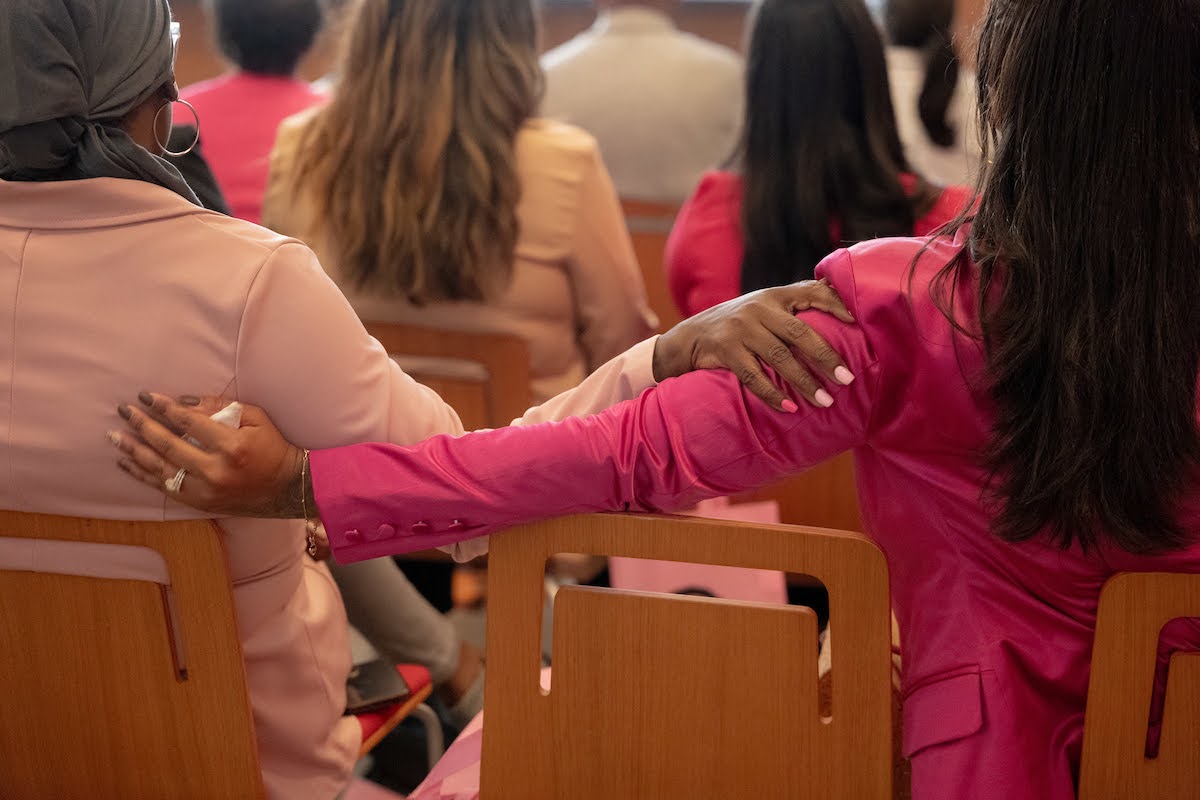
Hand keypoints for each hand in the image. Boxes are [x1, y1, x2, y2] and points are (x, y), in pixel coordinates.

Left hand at [108, 392, 307, 518]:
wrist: (286, 487)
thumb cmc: (272, 447)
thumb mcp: (256, 418)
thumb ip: (221, 407)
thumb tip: (184, 403)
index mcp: (231, 446)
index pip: (188, 422)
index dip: (164, 407)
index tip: (145, 396)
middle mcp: (214, 470)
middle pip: (168, 444)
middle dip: (142, 425)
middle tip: (123, 410)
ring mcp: (204, 490)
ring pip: (159, 468)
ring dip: (134, 450)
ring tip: (114, 435)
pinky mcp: (199, 503)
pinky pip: (162, 487)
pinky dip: (141, 473)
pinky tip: (125, 461)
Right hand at [652, 279, 855, 410]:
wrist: (689, 337)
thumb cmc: (738, 324)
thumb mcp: (763, 307)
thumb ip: (794, 306)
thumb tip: (842, 308)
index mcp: (774, 296)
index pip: (811, 293)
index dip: (836, 304)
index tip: (858, 322)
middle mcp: (759, 309)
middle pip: (800, 333)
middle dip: (826, 357)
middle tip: (847, 378)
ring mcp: (740, 330)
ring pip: (779, 358)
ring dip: (804, 382)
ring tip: (824, 401)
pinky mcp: (726, 351)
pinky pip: (754, 376)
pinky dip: (772, 395)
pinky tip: (789, 408)